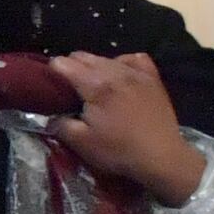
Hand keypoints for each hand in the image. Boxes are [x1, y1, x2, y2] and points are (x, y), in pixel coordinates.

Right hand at [50, 51, 205, 202]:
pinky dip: (122, 63)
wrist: (163, 158)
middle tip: (69, 90)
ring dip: (94, 67)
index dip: (51, 73)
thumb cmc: (119, 150)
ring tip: (93, 86)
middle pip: (83, 56)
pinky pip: (133, 59)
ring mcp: (137, 72)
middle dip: (70, 68)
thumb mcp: (81, 143)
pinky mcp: (152, 78)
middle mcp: (115, 71)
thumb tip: (50, 115)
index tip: (51, 88)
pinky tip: (120, 75)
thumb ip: (59, 125)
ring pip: (106, 57)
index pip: (63, 64)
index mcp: (95, 85)